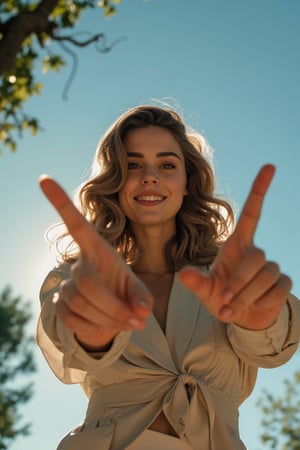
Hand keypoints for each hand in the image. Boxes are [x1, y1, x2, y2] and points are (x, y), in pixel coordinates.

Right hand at [39, 176, 152, 349]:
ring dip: (108, 319)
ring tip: (125, 321)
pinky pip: (73, 318)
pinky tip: (104, 325)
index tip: (43, 178)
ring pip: (81, 303)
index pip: (76, 224)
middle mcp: (79, 262)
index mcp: (98, 250)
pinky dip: (94, 328)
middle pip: (86, 282)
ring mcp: (66, 284)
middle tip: (135, 320)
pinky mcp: (60, 304)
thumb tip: (141, 313)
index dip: (60, 202)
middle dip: (112, 306)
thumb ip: (143, 299)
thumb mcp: (141, 293)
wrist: (112, 315)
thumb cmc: (128, 294)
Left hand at [179, 165, 291, 329]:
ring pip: (266, 275)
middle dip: (239, 281)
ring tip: (230, 310)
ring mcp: (272, 268)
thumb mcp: (204, 290)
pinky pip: (277, 290)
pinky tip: (251, 310)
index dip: (259, 189)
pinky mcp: (282, 284)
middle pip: (256, 257)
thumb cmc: (221, 298)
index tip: (269, 165)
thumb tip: (184, 274)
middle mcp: (255, 253)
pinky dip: (261, 303)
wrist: (240, 318)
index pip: (252, 213)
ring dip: (246, 295)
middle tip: (223, 301)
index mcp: (237, 246)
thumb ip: (194, 282)